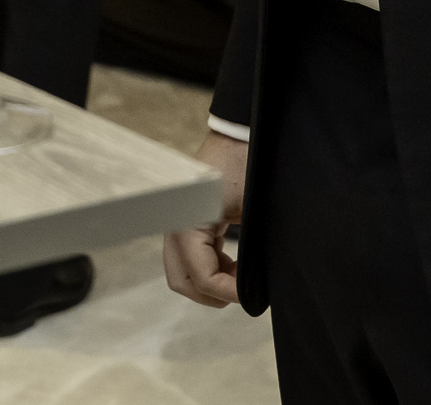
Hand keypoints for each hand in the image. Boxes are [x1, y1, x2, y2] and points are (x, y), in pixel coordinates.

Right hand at [163, 130, 248, 307]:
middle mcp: (174, 226)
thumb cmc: (247, 166)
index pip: (202, 277)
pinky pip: (189, 256)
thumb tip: (255, 287)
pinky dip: (209, 267)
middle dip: (213, 293)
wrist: (238, 135)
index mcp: (187, 224)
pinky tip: (233, 262)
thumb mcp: (252, 212)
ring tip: (240, 275)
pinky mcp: (185, 221)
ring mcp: (177, 224)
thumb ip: (250, 253)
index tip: (255, 295)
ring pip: (183, 272)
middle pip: (182, 281)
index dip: (229, 293)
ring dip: (210, 282)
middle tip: (244, 292)